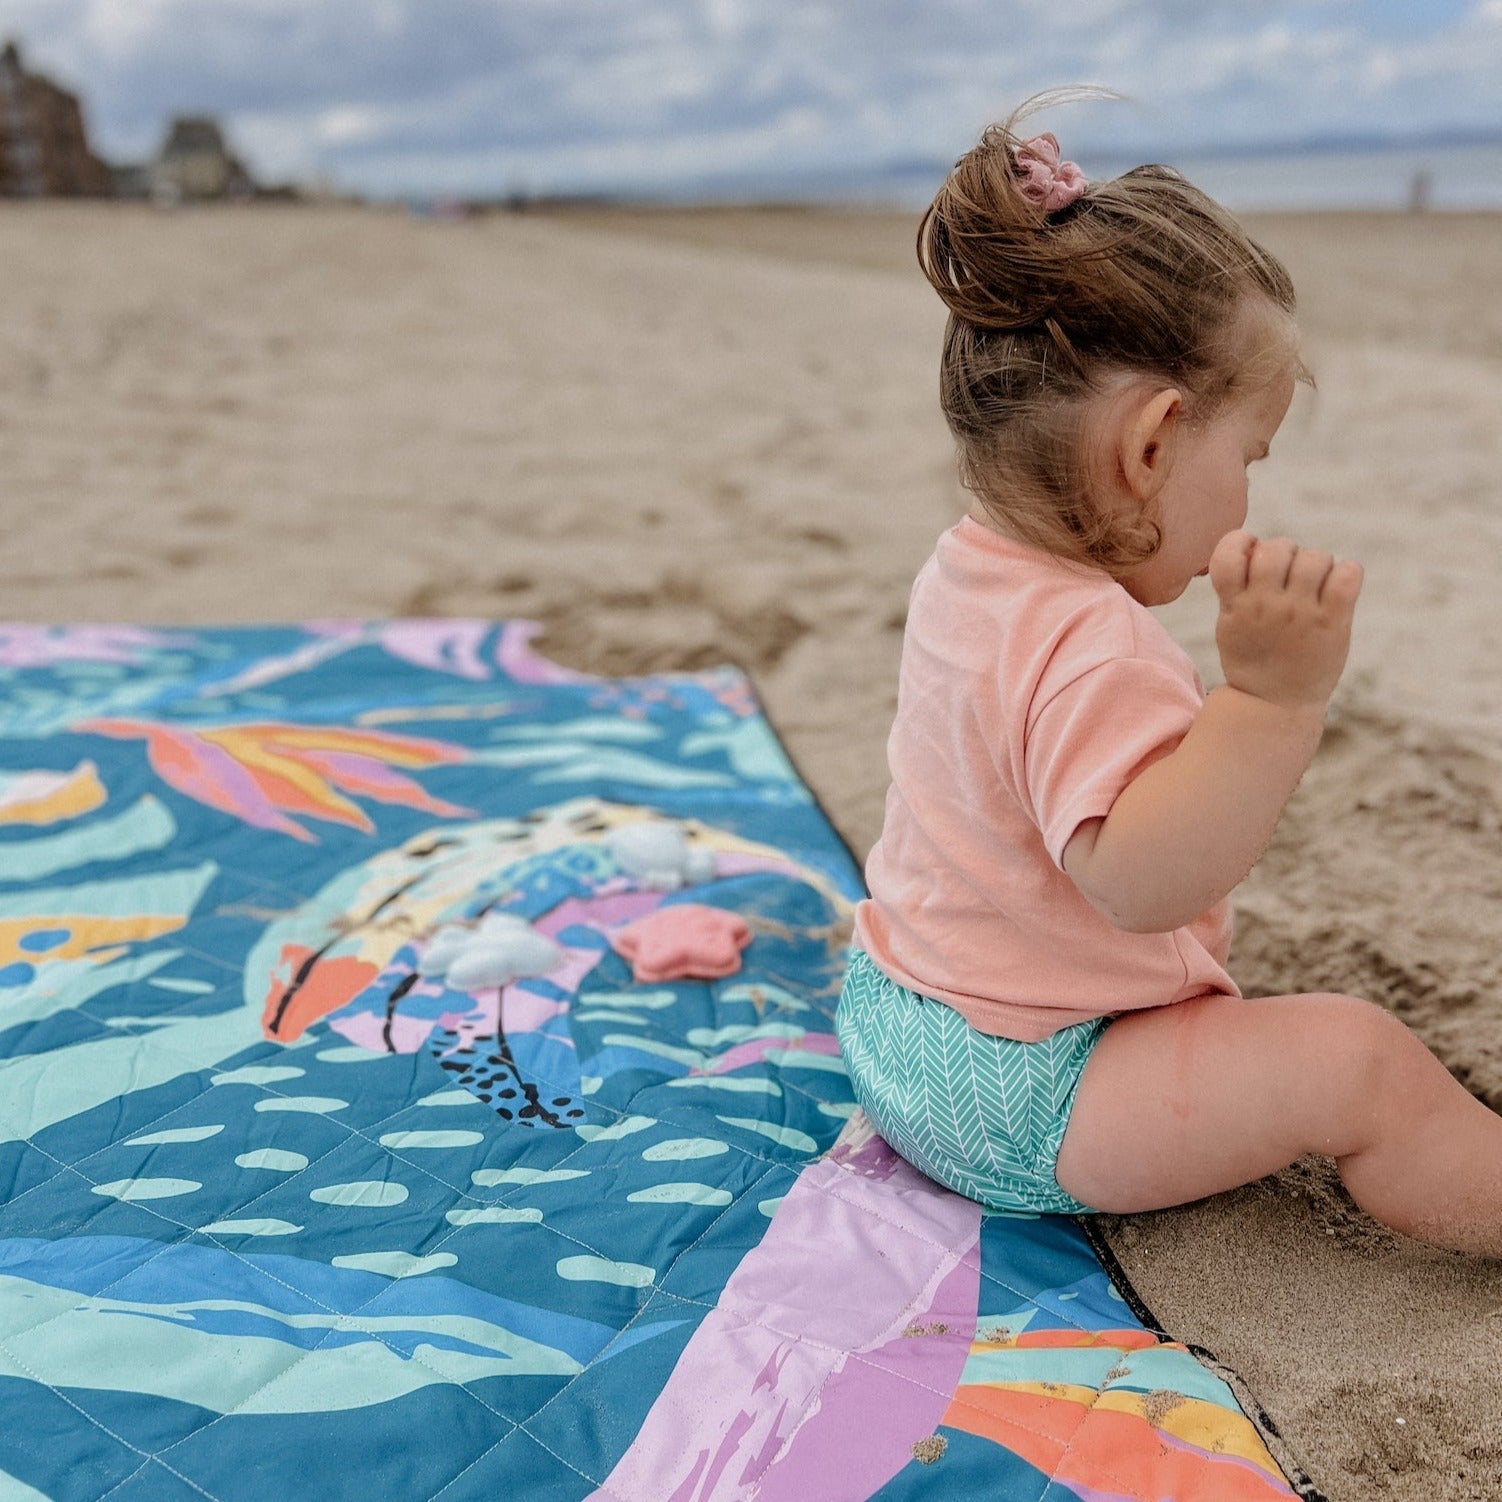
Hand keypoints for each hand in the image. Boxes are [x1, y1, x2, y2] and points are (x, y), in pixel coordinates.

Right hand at [1208, 530, 1362, 711]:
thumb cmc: (1253, 659)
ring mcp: (1300, 614)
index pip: (1229, 553)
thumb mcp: (1229, 624)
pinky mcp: (1333, 622)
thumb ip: (1237, 588)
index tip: (1249, 556)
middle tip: (1286, 575)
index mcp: (1235, 605)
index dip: (1240, 542)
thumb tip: (1257, 545)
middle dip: (1284, 552)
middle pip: (1277, 547)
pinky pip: (1347, 574)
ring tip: (1312, 585)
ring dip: (1315, 564)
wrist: (1275, 705)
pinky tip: (1336, 588)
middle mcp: (1266, 606)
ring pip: (1315, 557)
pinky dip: (1346, 573)